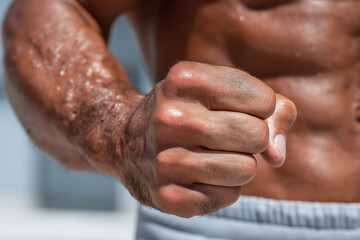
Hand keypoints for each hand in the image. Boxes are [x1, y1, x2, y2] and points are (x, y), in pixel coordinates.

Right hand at [121, 61, 296, 217]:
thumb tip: (277, 155)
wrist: (126, 140)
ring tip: (211, 154)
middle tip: (226, 134)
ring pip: (246, 169)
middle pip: (256, 136)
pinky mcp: (166, 196)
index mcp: (184, 80)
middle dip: (252, 137)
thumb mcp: (222, 90)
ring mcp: (164, 160)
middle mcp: (169, 118)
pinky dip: (223, 187)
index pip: (264, 100)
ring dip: (239, 164)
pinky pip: (228, 196)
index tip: (238, 108)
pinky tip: (199, 175)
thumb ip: (273, 110)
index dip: (261, 107)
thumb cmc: (187, 111)